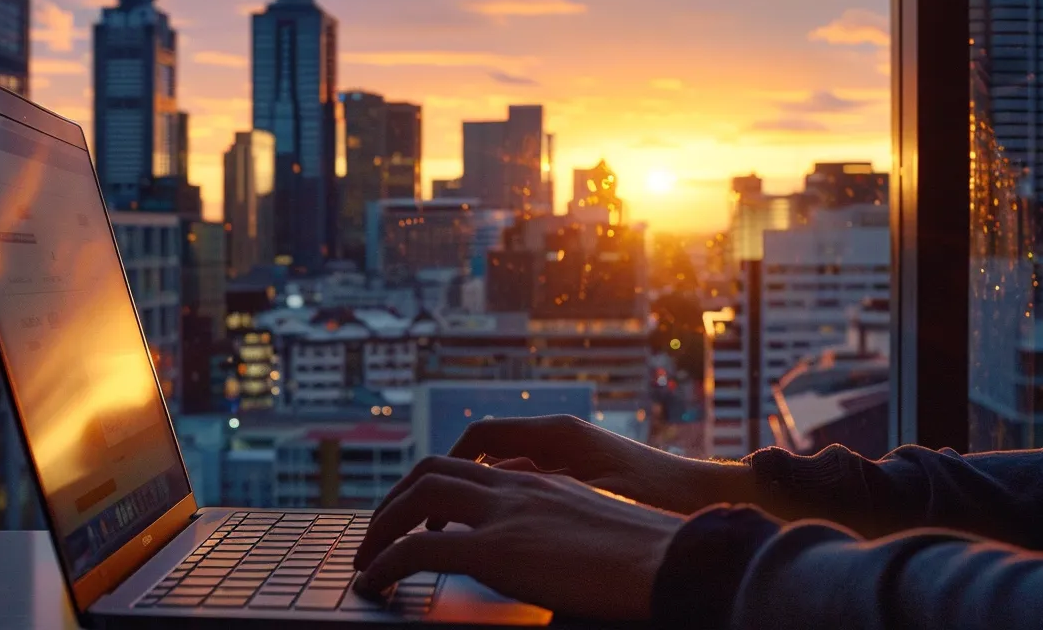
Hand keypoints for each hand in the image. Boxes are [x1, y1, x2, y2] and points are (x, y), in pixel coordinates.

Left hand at [352, 456, 684, 620]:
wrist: (674, 562)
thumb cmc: (649, 559)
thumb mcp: (598, 530)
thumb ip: (563, 527)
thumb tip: (547, 553)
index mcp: (544, 476)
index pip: (472, 459)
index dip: (436, 482)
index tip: (418, 513)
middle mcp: (519, 482)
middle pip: (434, 470)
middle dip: (396, 500)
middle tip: (378, 534)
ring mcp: (506, 511)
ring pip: (418, 496)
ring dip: (381, 526)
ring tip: (367, 559)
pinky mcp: (497, 549)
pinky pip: (419, 549)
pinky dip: (386, 562)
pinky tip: (375, 584)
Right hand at [424, 414, 756, 514]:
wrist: (706, 503)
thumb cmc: (657, 501)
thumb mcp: (589, 500)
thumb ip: (538, 500)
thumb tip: (487, 510)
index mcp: (559, 435)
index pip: (481, 436)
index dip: (445, 465)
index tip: (422, 500)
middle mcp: (563, 439)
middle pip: (486, 452)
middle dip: (451, 483)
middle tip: (422, 518)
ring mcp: (573, 458)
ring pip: (508, 472)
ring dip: (479, 497)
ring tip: (451, 534)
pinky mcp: (584, 480)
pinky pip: (530, 487)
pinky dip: (507, 507)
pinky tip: (502, 538)